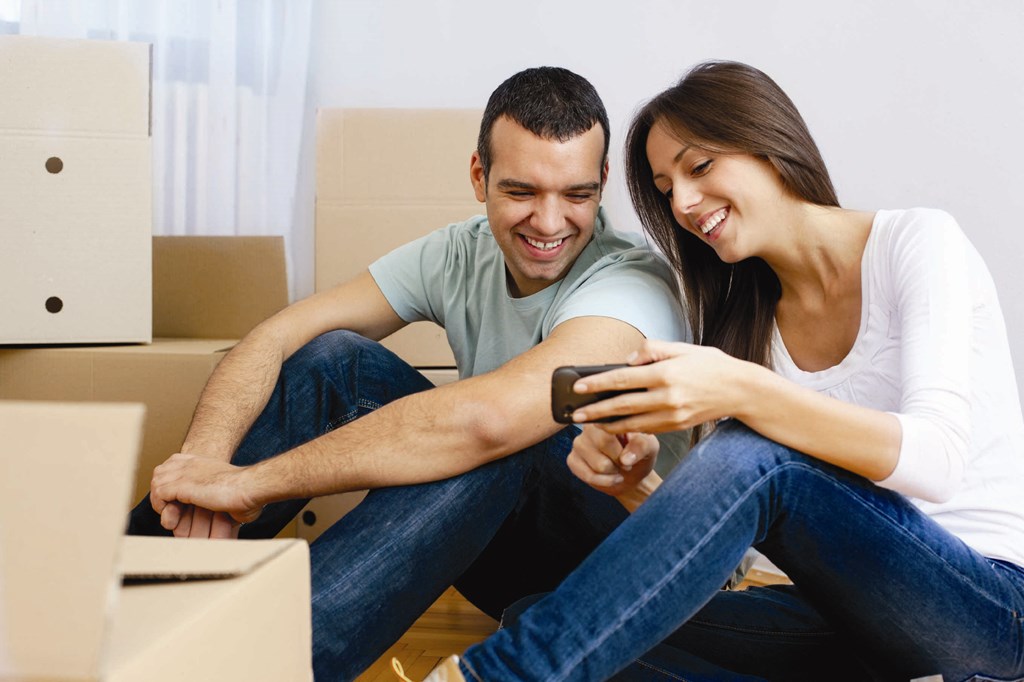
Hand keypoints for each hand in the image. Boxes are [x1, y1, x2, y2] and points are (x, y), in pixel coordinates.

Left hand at [149, 453, 263, 537]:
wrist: (249, 486)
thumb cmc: (247, 491)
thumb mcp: (228, 487)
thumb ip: (217, 493)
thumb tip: (229, 512)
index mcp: (201, 462)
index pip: (172, 465)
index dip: (169, 482)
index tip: (175, 499)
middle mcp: (191, 464)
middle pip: (160, 472)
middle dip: (161, 491)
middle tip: (170, 507)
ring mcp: (185, 473)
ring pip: (156, 483)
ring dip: (160, 501)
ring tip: (171, 514)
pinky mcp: (182, 485)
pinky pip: (159, 494)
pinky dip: (162, 507)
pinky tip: (174, 516)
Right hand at [566, 425, 658, 497]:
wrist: (631, 475)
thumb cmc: (639, 455)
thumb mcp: (649, 447)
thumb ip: (641, 446)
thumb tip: (626, 458)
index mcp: (608, 416)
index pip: (608, 425)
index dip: (622, 446)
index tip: (629, 457)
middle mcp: (589, 426)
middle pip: (601, 443)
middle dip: (618, 460)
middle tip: (626, 464)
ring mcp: (578, 442)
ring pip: (596, 463)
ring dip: (612, 472)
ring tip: (617, 469)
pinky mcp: (572, 459)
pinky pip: (586, 474)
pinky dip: (603, 481)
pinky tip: (609, 478)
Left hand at [569, 340, 740, 433]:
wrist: (741, 390)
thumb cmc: (711, 365)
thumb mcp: (682, 348)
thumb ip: (652, 350)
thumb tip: (627, 361)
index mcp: (666, 373)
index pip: (622, 379)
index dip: (597, 384)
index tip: (579, 387)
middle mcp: (667, 397)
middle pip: (622, 406)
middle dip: (595, 411)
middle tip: (575, 414)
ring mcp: (672, 415)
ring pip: (632, 423)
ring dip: (608, 424)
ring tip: (589, 423)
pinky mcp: (677, 426)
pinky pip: (647, 429)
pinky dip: (628, 428)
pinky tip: (615, 425)